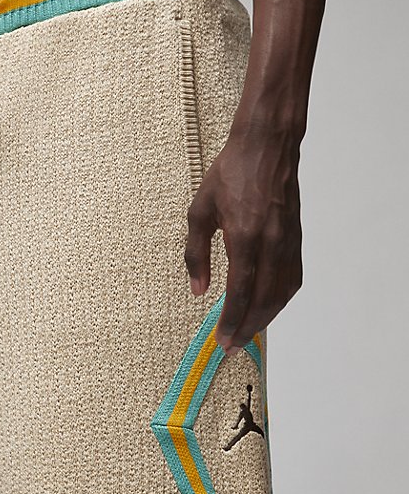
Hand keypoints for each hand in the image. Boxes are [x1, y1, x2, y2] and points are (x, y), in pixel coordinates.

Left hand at [184, 127, 302, 354]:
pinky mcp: (296, 239)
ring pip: (281, 294)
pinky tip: (267, 308)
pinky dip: (280, 300)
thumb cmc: (231, 174)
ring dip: (265, 318)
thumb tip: (198, 290)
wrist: (268, 147)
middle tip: (232, 346)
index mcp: (245, 236)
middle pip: (263, 300)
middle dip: (247, 328)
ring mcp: (288, 242)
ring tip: (246, 333)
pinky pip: (292, 279)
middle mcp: (272, 243)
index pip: (240, 291)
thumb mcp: (200, 211)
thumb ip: (196, 254)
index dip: (232, 320)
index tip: (222, 340)